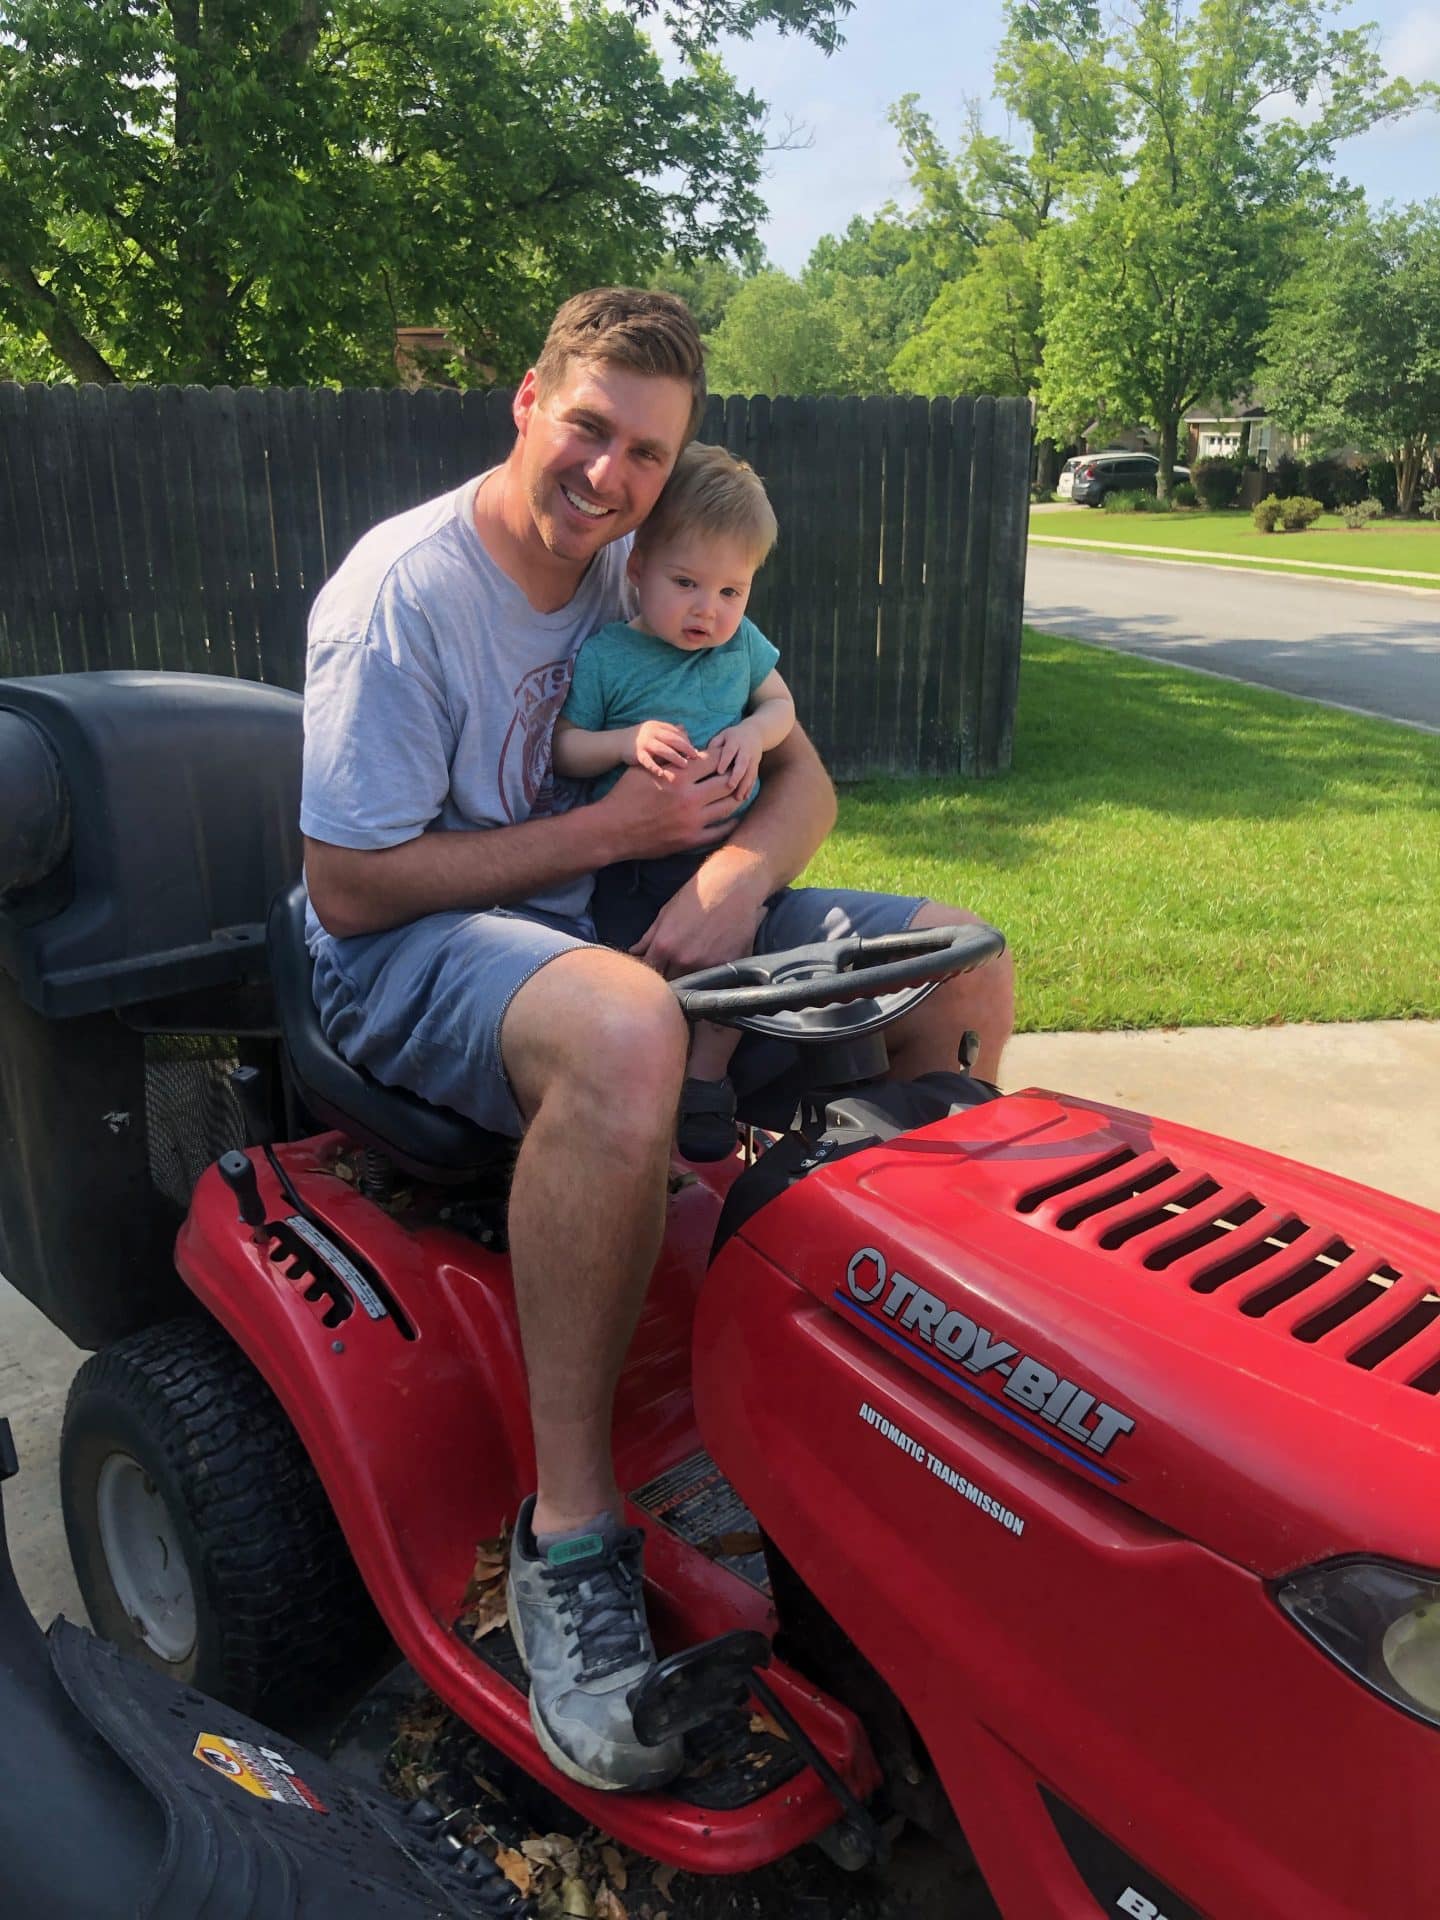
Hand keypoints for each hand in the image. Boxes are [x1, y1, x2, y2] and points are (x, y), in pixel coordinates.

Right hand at [600, 754, 738, 860]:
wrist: (612, 830)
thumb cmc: (624, 796)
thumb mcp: (642, 768)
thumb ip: (665, 753)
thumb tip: (682, 731)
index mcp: (678, 776)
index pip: (712, 761)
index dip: (721, 757)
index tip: (725, 757)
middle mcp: (689, 798)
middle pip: (725, 783)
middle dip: (733, 777)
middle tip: (738, 775)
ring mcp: (692, 821)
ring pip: (727, 807)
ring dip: (735, 799)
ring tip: (739, 794)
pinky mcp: (690, 840)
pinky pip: (719, 832)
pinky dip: (730, 825)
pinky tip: (734, 819)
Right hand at [630, 719, 694, 779]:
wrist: (618, 742)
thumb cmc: (643, 740)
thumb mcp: (657, 733)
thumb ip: (671, 733)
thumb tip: (689, 736)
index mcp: (659, 726)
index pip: (677, 732)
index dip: (688, 741)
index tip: (696, 751)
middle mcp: (652, 732)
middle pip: (672, 739)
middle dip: (686, 748)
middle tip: (696, 757)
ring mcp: (644, 742)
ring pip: (662, 749)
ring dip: (675, 757)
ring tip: (685, 765)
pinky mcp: (636, 753)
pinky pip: (647, 760)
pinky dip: (655, 767)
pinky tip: (662, 774)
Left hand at [631, 844, 772, 978]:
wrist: (735, 885)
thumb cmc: (699, 894)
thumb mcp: (667, 911)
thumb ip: (649, 936)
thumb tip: (634, 952)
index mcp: (664, 946)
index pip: (650, 972)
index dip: (651, 975)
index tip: (655, 972)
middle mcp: (684, 959)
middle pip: (671, 983)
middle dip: (670, 979)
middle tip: (675, 971)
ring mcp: (707, 964)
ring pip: (694, 985)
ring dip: (692, 980)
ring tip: (696, 966)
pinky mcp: (728, 964)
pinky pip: (717, 979)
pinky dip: (714, 976)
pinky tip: (715, 962)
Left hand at [707, 721, 760, 798]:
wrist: (754, 733)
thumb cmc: (730, 737)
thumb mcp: (721, 736)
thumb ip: (712, 746)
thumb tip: (698, 756)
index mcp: (734, 741)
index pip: (730, 751)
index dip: (725, 761)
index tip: (719, 772)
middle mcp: (745, 749)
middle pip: (742, 763)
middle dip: (737, 775)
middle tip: (731, 786)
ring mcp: (752, 758)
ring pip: (750, 772)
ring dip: (744, 785)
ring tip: (738, 798)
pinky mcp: (756, 766)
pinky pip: (753, 777)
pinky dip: (749, 787)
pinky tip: (744, 798)